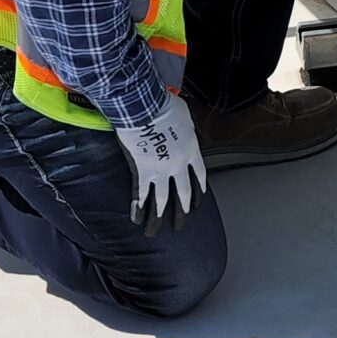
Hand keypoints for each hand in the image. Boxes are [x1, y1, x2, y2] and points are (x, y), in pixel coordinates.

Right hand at [115, 96, 206, 234]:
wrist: (145, 107)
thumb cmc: (164, 105)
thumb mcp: (185, 116)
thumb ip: (186, 128)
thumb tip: (184, 127)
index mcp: (192, 151)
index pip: (199, 176)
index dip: (199, 190)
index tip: (198, 201)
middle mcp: (178, 165)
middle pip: (183, 193)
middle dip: (182, 211)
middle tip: (181, 224)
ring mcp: (160, 170)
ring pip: (162, 200)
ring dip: (158, 218)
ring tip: (155, 231)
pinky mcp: (141, 171)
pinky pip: (140, 194)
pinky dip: (139, 208)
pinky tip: (137, 220)